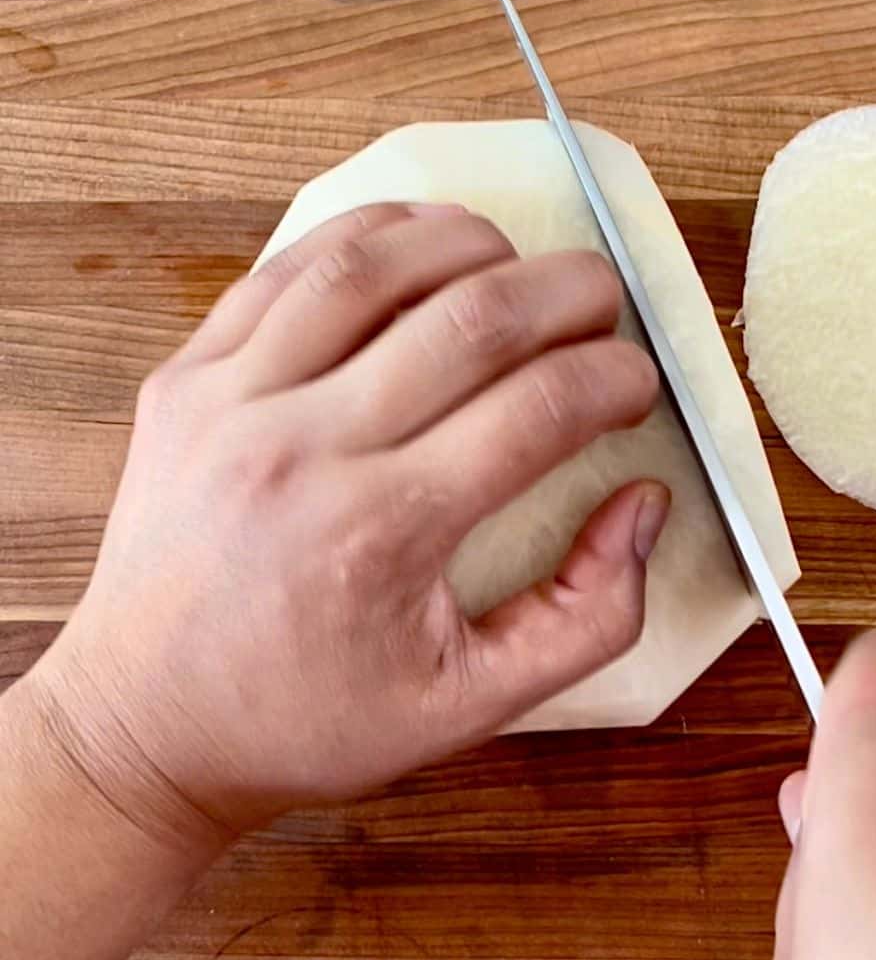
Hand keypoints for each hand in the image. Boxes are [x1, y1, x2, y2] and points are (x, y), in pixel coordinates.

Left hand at [32, 201, 666, 844]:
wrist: (146, 723)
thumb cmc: (308, 719)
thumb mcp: (470, 706)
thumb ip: (588, 617)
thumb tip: (645, 504)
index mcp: (385, 535)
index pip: (540, 408)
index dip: (615, 377)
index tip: (634, 385)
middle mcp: (305, 450)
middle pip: (474, 317)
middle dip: (571, 291)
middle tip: (604, 307)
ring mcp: (233, 402)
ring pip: (375, 265)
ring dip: (472, 241)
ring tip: (520, 263)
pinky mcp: (187, 378)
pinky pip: (288, 267)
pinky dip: (369, 236)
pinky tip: (420, 246)